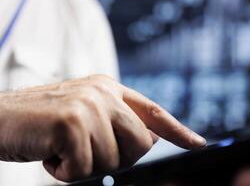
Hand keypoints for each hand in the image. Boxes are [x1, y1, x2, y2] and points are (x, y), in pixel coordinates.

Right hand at [0, 75, 205, 181]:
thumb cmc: (41, 122)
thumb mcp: (84, 114)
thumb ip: (116, 122)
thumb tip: (149, 139)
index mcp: (108, 88)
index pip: (152, 111)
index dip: (177, 129)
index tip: (198, 142)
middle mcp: (102, 92)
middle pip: (140, 143)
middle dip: (117, 158)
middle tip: (85, 153)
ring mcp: (88, 105)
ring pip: (111, 160)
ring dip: (84, 165)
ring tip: (60, 148)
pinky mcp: (70, 123)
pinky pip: (83, 169)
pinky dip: (65, 172)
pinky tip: (49, 154)